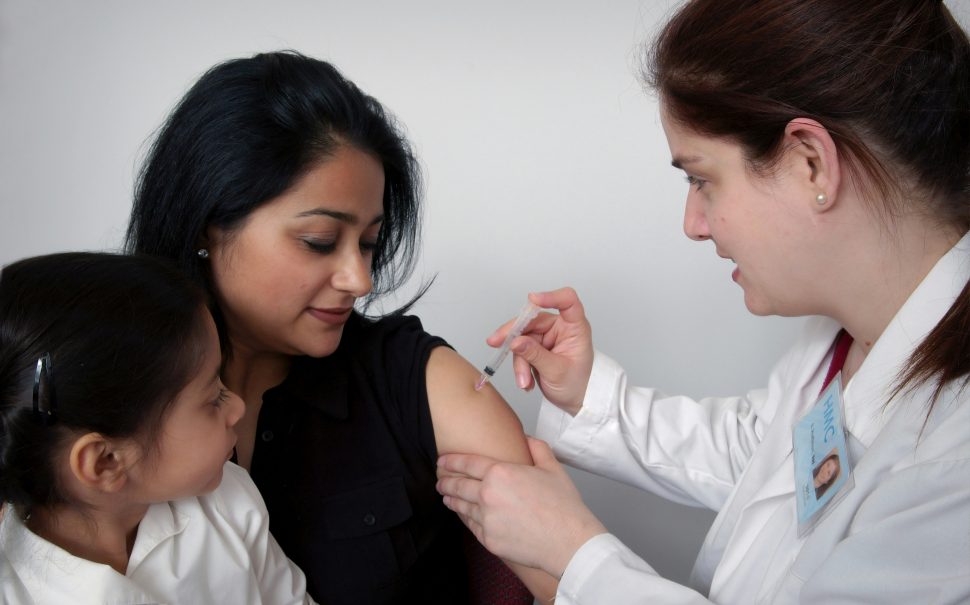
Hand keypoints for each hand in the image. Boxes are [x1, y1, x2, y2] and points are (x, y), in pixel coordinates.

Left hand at [436, 437, 606, 578]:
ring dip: (451, 500)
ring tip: (447, 497)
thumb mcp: (552, 467)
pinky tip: (464, 516)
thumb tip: (526, 438)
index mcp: (501, 473)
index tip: (442, 461)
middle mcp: (488, 495)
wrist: (568, 541)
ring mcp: (486, 519)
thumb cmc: (563, 506)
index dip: (451, 462)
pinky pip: (471, 526)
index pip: (467, 464)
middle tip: (439, 480)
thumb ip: (536, 448)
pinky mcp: (488, 539)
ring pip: (461, 507)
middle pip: (458, 485)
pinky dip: (465, 518)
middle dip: (445, 482)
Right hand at [489, 287, 592, 414]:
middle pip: (532, 319)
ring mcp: (546, 336)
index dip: (550, 296)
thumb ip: (535, 355)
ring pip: (521, 338)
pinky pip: (519, 350)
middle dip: (514, 335)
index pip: (567, 301)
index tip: (532, 299)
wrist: (574, 401)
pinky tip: (526, 381)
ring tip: (524, 381)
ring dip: (519, 361)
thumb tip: (515, 341)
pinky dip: (519, 366)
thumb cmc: (577, 384)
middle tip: (496, 343)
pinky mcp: (535, 346)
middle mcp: (560, 327)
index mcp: (575, 327)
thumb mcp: (556, 371)